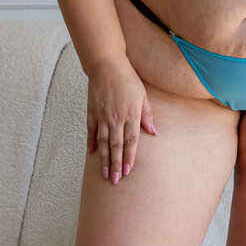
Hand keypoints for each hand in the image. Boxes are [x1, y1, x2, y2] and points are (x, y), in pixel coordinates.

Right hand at [86, 54, 156, 183]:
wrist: (107, 65)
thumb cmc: (128, 78)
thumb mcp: (143, 95)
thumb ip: (147, 115)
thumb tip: (154, 132)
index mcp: (130, 114)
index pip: (131, 141)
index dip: (130, 157)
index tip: (128, 171)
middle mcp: (115, 118)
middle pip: (116, 146)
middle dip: (116, 165)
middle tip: (115, 181)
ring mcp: (102, 117)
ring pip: (104, 143)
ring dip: (104, 160)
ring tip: (104, 174)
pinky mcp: (92, 113)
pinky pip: (91, 132)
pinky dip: (92, 144)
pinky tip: (93, 155)